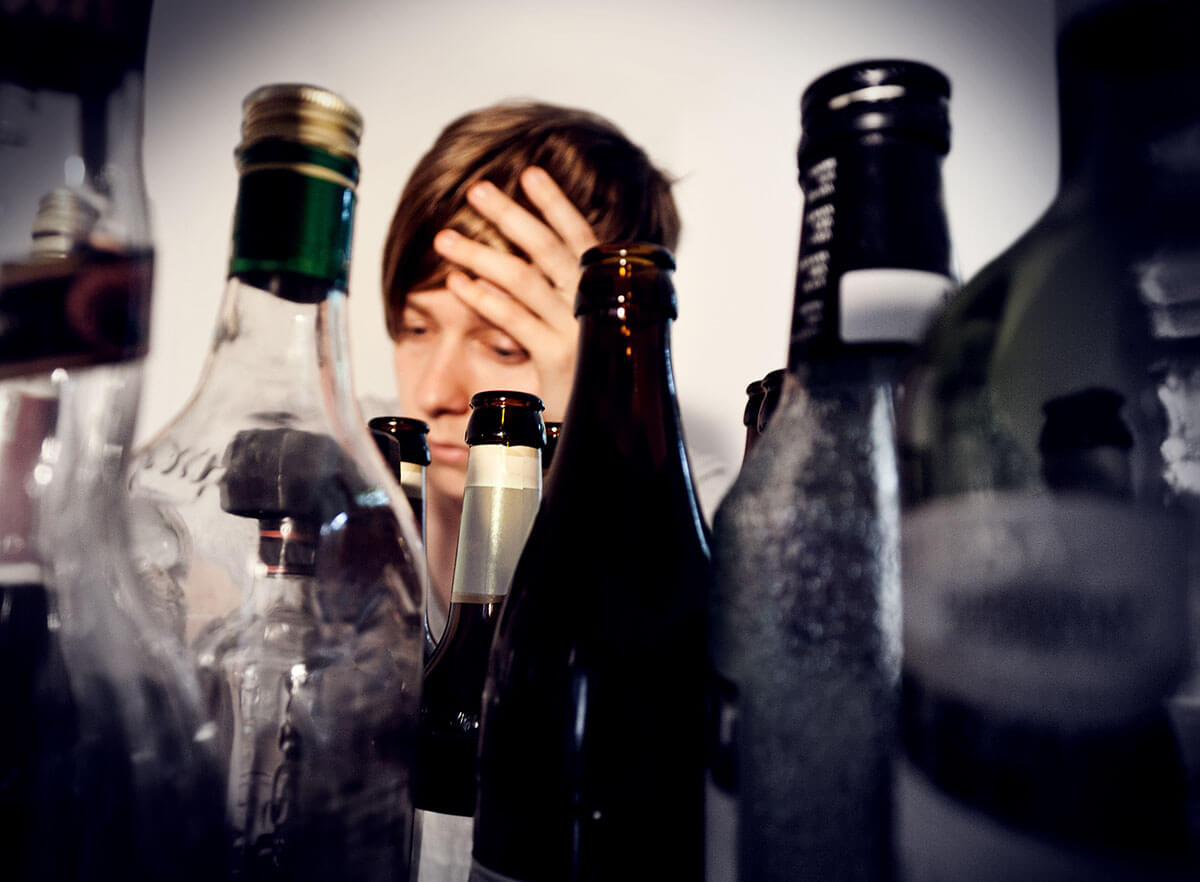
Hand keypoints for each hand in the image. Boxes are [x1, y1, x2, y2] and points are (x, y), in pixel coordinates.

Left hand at [431, 166, 597, 420]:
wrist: (609, 431)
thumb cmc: (593, 375)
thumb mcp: (586, 326)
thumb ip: (563, 293)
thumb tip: (527, 258)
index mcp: (604, 291)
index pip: (581, 236)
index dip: (555, 204)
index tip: (529, 174)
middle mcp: (593, 306)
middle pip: (548, 249)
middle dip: (510, 215)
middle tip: (476, 191)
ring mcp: (577, 332)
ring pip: (523, 280)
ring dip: (480, 254)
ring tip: (445, 238)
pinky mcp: (558, 361)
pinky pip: (514, 321)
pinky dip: (483, 299)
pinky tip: (456, 284)